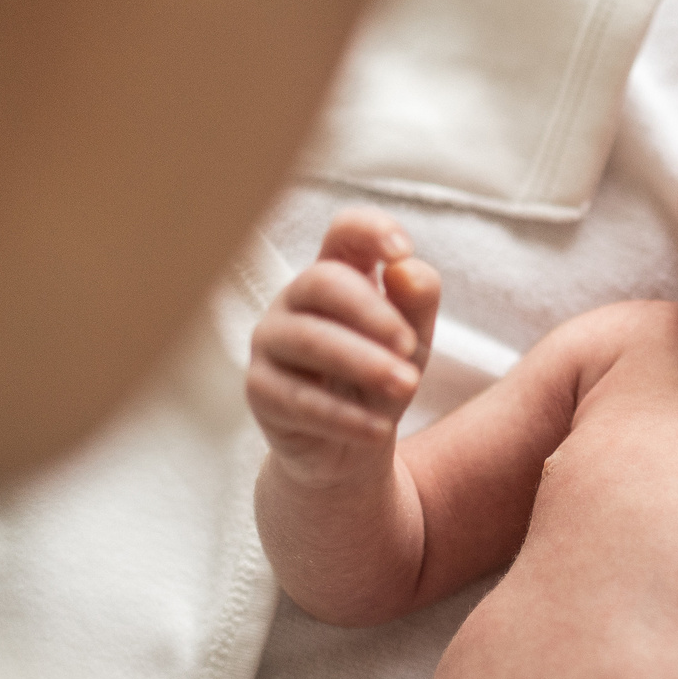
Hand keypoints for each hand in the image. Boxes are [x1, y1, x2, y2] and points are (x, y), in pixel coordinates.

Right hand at [247, 207, 439, 477]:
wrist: (350, 448)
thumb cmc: (378, 379)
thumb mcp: (412, 341)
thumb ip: (417, 301)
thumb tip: (407, 269)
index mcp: (335, 276)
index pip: (344, 233)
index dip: (370, 230)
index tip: (401, 251)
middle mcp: (295, 300)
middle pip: (323, 282)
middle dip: (373, 312)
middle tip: (410, 347)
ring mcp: (271, 343)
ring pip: (309, 340)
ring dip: (364, 363)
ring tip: (406, 385)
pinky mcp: (260, 391)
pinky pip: (299, 399)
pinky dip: (345, 416)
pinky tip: (379, 429)